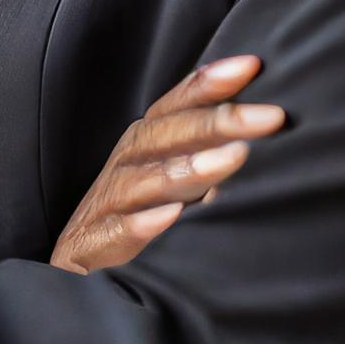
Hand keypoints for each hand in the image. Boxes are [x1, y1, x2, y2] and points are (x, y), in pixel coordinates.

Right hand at [48, 54, 283, 274]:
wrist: (74, 278)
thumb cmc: (137, 226)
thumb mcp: (175, 190)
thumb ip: (208, 167)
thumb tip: (261, 144)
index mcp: (144, 147)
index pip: (175, 106)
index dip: (209, 83)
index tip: (252, 65)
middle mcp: (124, 166)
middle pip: (164, 134)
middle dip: (218, 120)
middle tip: (271, 116)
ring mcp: (104, 205)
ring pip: (144, 179)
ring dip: (190, 167)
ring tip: (236, 158)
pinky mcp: (89, 247)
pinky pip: (115, 232)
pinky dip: (141, 224)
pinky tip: (172, 217)